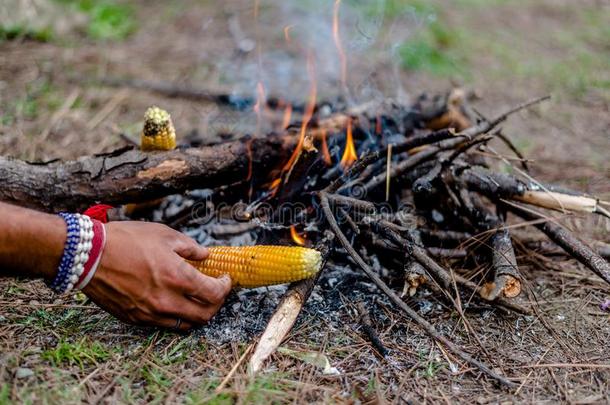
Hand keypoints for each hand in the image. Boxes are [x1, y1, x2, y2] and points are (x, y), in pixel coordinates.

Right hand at [82, 221, 230, 330]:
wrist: (88, 256)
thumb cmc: (126, 240)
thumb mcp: (164, 234)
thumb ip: (190, 247)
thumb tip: (205, 255)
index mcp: (177, 277)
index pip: (215, 294)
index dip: (225, 287)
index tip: (225, 279)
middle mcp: (167, 300)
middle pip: (205, 315)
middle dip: (216, 304)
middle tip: (215, 291)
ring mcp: (150, 313)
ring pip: (185, 325)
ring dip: (196, 314)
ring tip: (196, 299)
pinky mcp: (135, 319)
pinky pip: (163, 325)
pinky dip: (175, 316)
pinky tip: (173, 302)